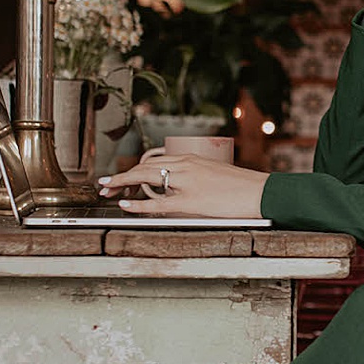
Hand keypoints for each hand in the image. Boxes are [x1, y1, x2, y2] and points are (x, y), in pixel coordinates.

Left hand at [99, 148, 269, 217]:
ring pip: (146, 178)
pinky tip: (124, 204)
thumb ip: (192, 179)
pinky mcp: (191, 201)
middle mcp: (186, 165)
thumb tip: (174, 191)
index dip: (133, 169)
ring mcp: (187, 181)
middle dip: (121, 176)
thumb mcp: (213, 176)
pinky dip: (138, 204)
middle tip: (103, 184)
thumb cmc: (240, 188)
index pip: (154, 160)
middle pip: (144, 167)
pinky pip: (157, 203)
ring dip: (122, 183)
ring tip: (106, 190)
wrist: (261, 192)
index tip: (120, 177)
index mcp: (191, 159)